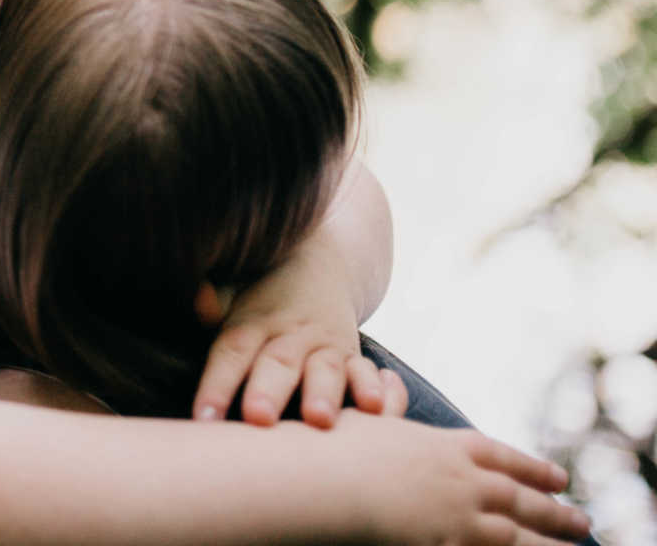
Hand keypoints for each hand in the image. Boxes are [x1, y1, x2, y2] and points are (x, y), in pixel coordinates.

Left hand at [193, 245, 390, 427]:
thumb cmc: (262, 295)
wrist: (319, 260)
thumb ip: (212, 302)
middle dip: (268, 392)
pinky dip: (371, 387)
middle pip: (277, 363)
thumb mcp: (231, 291)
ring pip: (324, 369)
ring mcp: (324, 344)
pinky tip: (373, 407)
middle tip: (257, 418)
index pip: (232, 351)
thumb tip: (199, 304)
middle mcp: (289, 333)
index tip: (204, 418)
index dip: (217, 385)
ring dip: (322, 394)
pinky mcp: (353, 355)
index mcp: (253, 321)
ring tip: (318, 419)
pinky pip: (365, 370)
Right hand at [331, 412, 589, 544]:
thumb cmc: (336, 446)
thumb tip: (390, 379)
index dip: (532, 467)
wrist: (324, 480)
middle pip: (520, 499)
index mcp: (447, 447)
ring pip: (516, 535)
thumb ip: (386, 406)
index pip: (501, 456)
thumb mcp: (366, 419)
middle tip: (584, 522)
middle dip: (554, 511)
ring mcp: (458, 517)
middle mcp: (462, 481)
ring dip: (548, 543)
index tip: (559, 478)